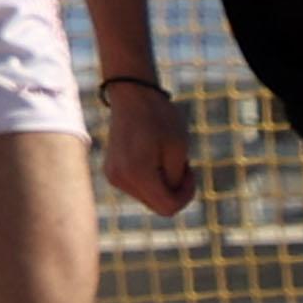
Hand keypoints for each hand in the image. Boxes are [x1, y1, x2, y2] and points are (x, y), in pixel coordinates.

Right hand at [100, 81, 198, 216]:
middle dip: (174, 189)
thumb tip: (170, 202)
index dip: (186, 195)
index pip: (168, 208)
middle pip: (157, 205)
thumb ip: (176, 180)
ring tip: (164, 155)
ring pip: (148, 198)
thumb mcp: (179, 148)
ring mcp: (113, 177)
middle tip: (182, 163)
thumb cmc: (160, 118)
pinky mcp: (111, 173)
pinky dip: (149, 179)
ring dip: (162, 183)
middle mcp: (121, 180)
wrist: (132, 94)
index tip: (190, 171)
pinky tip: (151, 156)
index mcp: (138, 174)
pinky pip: (137, 188)